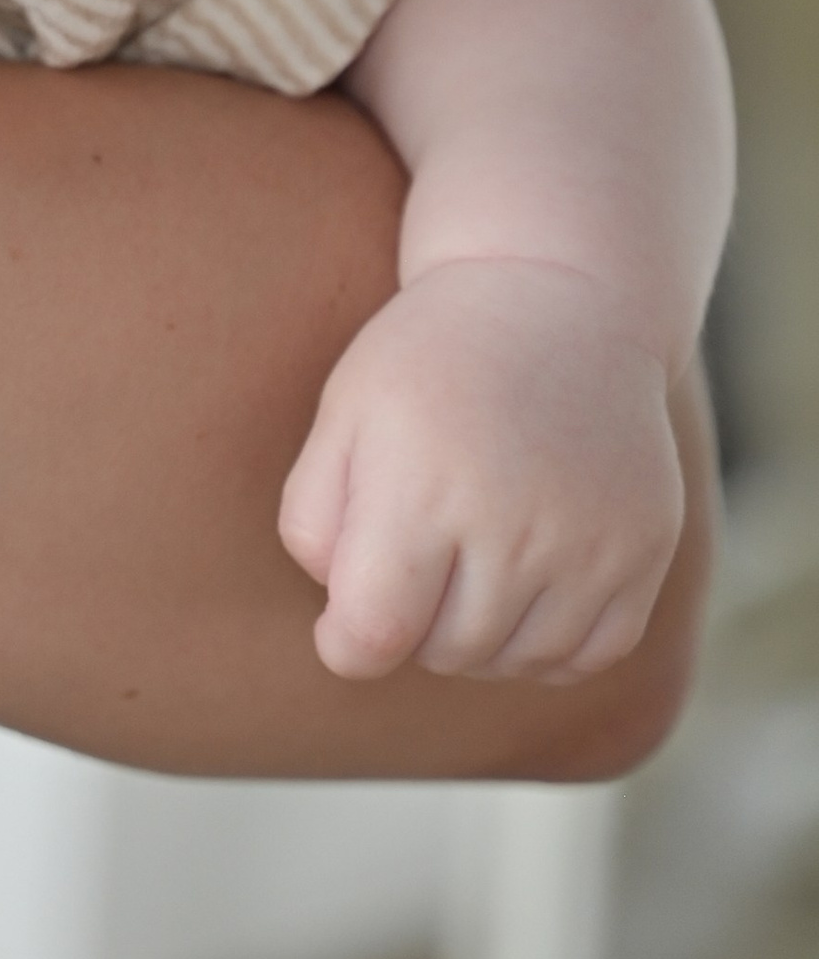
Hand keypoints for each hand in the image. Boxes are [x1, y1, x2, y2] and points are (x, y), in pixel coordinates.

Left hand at [279, 259, 686, 680]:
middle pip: (444, 652)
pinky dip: (548, 642)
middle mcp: (513, 525)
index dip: (345, 645)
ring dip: (479, 636)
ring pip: (514, 662)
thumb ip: (314, 523)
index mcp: (420, 489)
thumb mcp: (342, 416)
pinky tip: (526, 583)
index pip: (373, 635)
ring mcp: (590, 542)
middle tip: (415, 559)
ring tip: (467, 563)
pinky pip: (589, 655)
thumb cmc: (428, 364)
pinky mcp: (645, 549)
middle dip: (412, 625)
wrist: (557, 296)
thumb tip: (343, 621)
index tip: (344, 623)